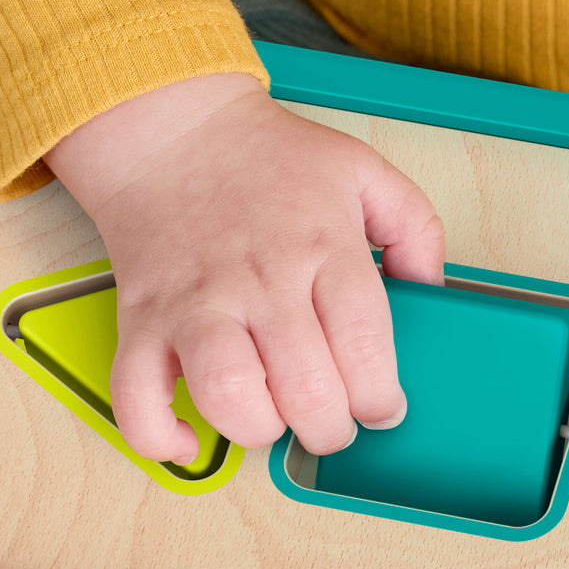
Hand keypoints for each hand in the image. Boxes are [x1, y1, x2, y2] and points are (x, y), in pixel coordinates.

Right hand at [47, 73, 444, 462]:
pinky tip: (189, 436)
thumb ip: (414, 227)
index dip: (380, 396)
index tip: (382, 407)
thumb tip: (431, 291)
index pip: (364, 345)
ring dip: (261, 429)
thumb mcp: (362, 170)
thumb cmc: (264, 159)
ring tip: (273, 417)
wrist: (169, 132)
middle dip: (331, 428)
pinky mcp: (142, 322)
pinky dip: (160, 436)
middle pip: (307, 389)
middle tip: (332, 419)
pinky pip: (137, 401)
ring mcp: (196, 304)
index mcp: (321, 246)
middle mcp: (260, 280)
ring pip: (230, 398)